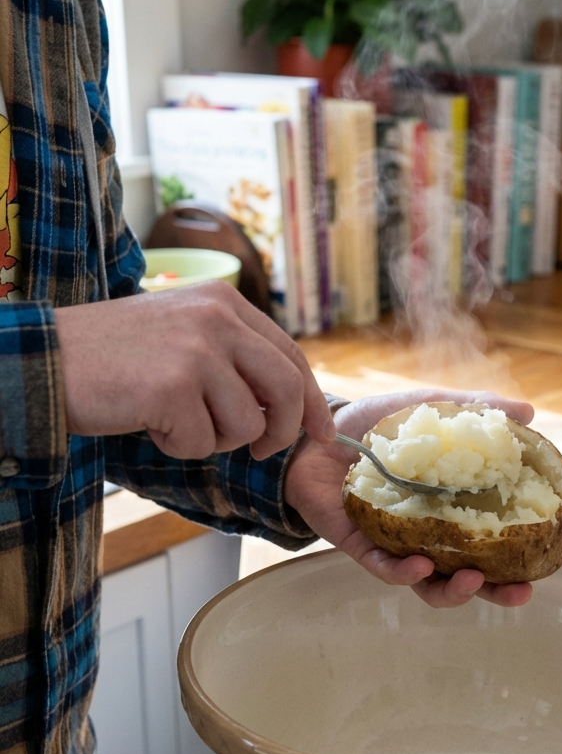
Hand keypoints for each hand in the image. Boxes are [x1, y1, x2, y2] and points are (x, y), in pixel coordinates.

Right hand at [54, 282, 334, 459]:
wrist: (48, 359)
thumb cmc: (115, 356)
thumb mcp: (184, 332)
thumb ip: (233, 354)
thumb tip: (288, 404)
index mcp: (225, 302)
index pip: (291, 356)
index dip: (311, 402)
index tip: (321, 435)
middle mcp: (218, 319)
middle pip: (286, 390)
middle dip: (281, 432)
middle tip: (259, 452)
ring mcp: (198, 352)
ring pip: (246, 425)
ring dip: (213, 439)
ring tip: (174, 419)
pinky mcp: (174, 387)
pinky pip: (204, 443)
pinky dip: (178, 446)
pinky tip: (149, 423)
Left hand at [285, 389, 561, 609]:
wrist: (315, 432)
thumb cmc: (375, 427)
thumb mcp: (429, 411)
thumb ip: (473, 412)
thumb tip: (528, 412)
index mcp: (456, 508)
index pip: (507, 535)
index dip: (541, 547)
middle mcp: (433, 535)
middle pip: (477, 576)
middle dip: (505, 590)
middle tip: (526, 590)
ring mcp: (399, 545)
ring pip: (433, 587)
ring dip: (457, 593)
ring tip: (472, 583)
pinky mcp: (363, 548)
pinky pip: (386, 571)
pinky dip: (404, 573)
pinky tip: (418, 564)